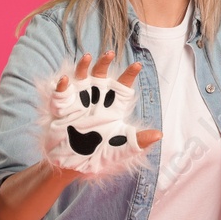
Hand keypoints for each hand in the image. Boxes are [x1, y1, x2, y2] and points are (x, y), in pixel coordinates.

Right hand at [43, 49, 160, 177]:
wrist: (73, 166)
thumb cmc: (99, 154)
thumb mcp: (122, 148)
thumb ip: (138, 141)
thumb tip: (159, 135)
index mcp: (112, 106)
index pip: (123, 85)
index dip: (129, 74)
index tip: (137, 65)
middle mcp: (96, 99)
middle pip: (101, 74)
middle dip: (104, 62)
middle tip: (110, 53)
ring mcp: (78, 101)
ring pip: (81, 77)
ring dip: (83, 66)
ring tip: (87, 56)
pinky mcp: (62, 108)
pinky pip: (61, 93)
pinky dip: (62, 86)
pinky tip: (65, 80)